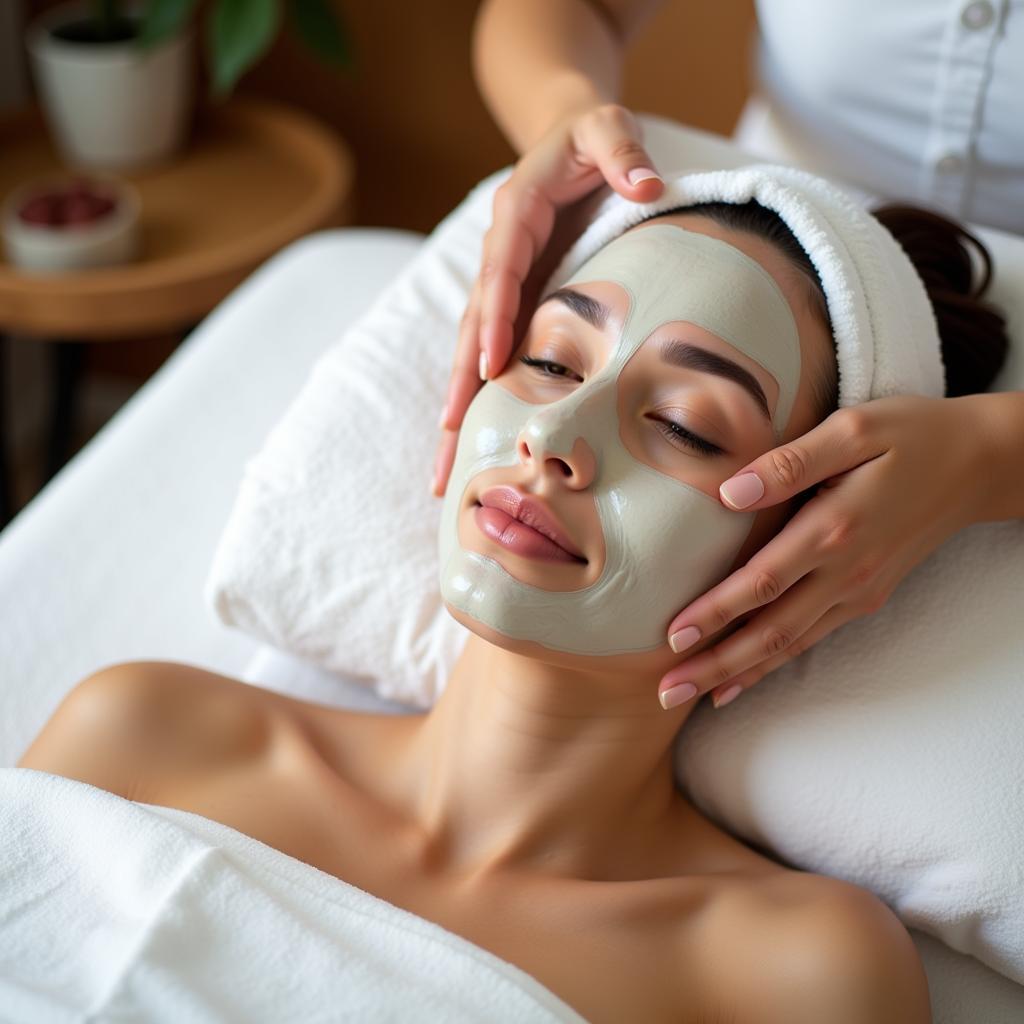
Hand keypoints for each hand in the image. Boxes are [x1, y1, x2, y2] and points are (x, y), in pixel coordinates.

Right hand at [433, 103, 664, 495]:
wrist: (567, 137)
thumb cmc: (590, 135)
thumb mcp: (608, 125)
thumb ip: (623, 150)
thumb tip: (646, 185)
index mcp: (515, 214)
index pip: (500, 271)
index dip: (495, 318)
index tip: (493, 366)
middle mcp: (499, 253)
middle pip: (473, 325)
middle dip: (461, 385)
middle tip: (449, 442)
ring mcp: (503, 281)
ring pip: (474, 348)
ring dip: (460, 405)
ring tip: (447, 467)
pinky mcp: (513, 300)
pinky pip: (492, 350)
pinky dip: (480, 394)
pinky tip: (473, 438)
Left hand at [657, 396, 986, 710]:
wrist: (979, 464)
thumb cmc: (911, 435)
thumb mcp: (853, 428)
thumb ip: (790, 462)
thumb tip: (729, 493)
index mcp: (834, 528)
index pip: (762, 581)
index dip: (715, 611)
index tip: (672, 636)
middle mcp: (845, 572)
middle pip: (770, 629)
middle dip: (715, 662)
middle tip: (667, 691)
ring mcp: (858, 591)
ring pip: (789, 643)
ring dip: (739, 672)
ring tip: (693, 695)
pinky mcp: (866, 597)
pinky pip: (811, 638)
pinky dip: (774, 663)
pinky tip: (743, 679)